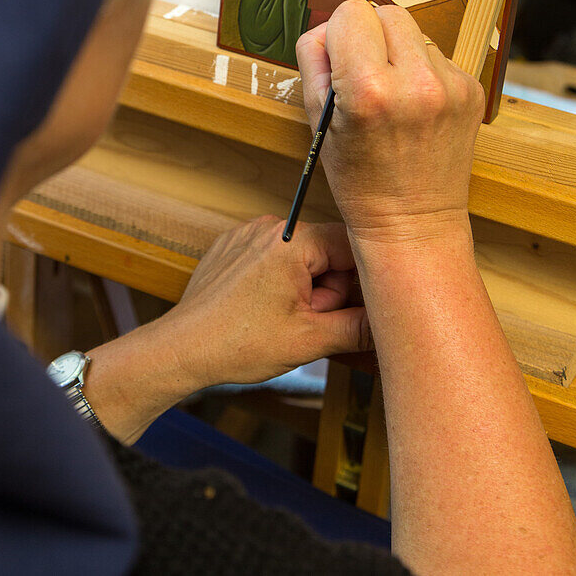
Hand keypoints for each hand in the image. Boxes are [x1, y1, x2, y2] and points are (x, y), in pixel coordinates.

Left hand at [166, 216, 370, 387]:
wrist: (182, 349)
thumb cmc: (238, 343)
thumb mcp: (310, 340)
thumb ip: (359, 327)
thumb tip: (392, 323)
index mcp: (293, 241)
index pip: (353, 243)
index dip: (363, 279)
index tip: (361, 307)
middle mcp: (271, 227)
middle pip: (327, 252)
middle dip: (328, 290)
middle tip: (311, 322)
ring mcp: (248, 234)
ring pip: (302, 257)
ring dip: (306, 289)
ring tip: (285, 319)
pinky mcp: (234, 246)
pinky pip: (274, 258)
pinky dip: (280, 282)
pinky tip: (265, 310)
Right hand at [296, 0, 484, 251]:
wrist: (413, 222)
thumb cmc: (359, 179)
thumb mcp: (318, 119)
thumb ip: (315, 61)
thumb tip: (328, 27)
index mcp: (369, 90)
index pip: (350, 12)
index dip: (337, 34)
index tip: (337, 62)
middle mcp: (415, 82)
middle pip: (385, 10)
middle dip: (368, 34)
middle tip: (362, 72)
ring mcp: (450, 86)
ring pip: (413, 30)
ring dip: (397, 50)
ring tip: (391, 93)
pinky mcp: (471, 90)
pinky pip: (436, 55)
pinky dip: (420, 70)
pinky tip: (413, 105)